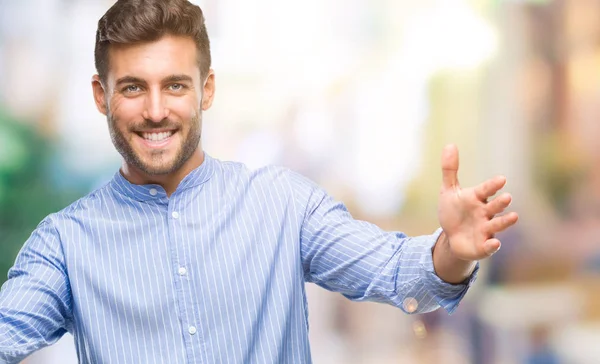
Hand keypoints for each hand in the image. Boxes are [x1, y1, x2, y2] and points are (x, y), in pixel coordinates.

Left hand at [438, 144, 518, 260]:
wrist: (452, 237)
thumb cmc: (454, 212)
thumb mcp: (449, 191)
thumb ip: (450, 170)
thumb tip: (450, 144)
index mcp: (477, 198)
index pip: (486, 190)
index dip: (492, 185)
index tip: (501, 179)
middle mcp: (485, 213)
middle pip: (495, 207)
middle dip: (500, 202)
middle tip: (507, 197)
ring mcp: (485, 230)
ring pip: (497, 225)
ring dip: (505, 221)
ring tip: (514, 216)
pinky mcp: (482, 246)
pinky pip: (488, 246)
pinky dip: (492, 245)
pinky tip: (494, 243)